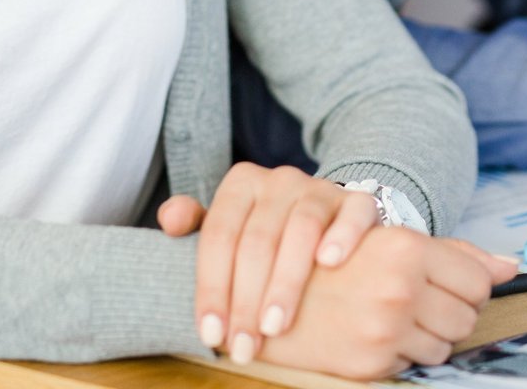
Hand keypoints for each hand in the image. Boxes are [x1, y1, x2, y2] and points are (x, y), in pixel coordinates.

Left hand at [156, 163, 386, 361]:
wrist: (325, 221)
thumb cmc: (265, 235)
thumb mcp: (228, 227)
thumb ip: (194, 224)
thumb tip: (169, 222)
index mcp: (241, 183)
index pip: (218, 236)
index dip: (212, 287)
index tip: (212, 334)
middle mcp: (280, 180)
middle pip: (256, 241)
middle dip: (246, 300)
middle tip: (244, 346)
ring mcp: (320, 188)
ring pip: (301, 230)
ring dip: (286, 282)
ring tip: (276, 326)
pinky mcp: (357, 203)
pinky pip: (353, 214)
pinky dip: (342, 236)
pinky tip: (330, 263)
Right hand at [253, 230, 513, 380]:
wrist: (268, 295)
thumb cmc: (331, 260)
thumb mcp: (387, 240)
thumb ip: (453, 253)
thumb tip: (509, 267)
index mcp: (406, 249)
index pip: (477, 281)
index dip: (467, 285)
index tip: (445, 284)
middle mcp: (401, 289)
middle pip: (467, 317)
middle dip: (449, 313)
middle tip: (416, 301)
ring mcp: (387, 331)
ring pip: (444, 346)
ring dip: (426, 336)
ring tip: (389, 316)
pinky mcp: (372, 364)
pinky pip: (413, 366)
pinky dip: (400, 354)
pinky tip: (371, 334)